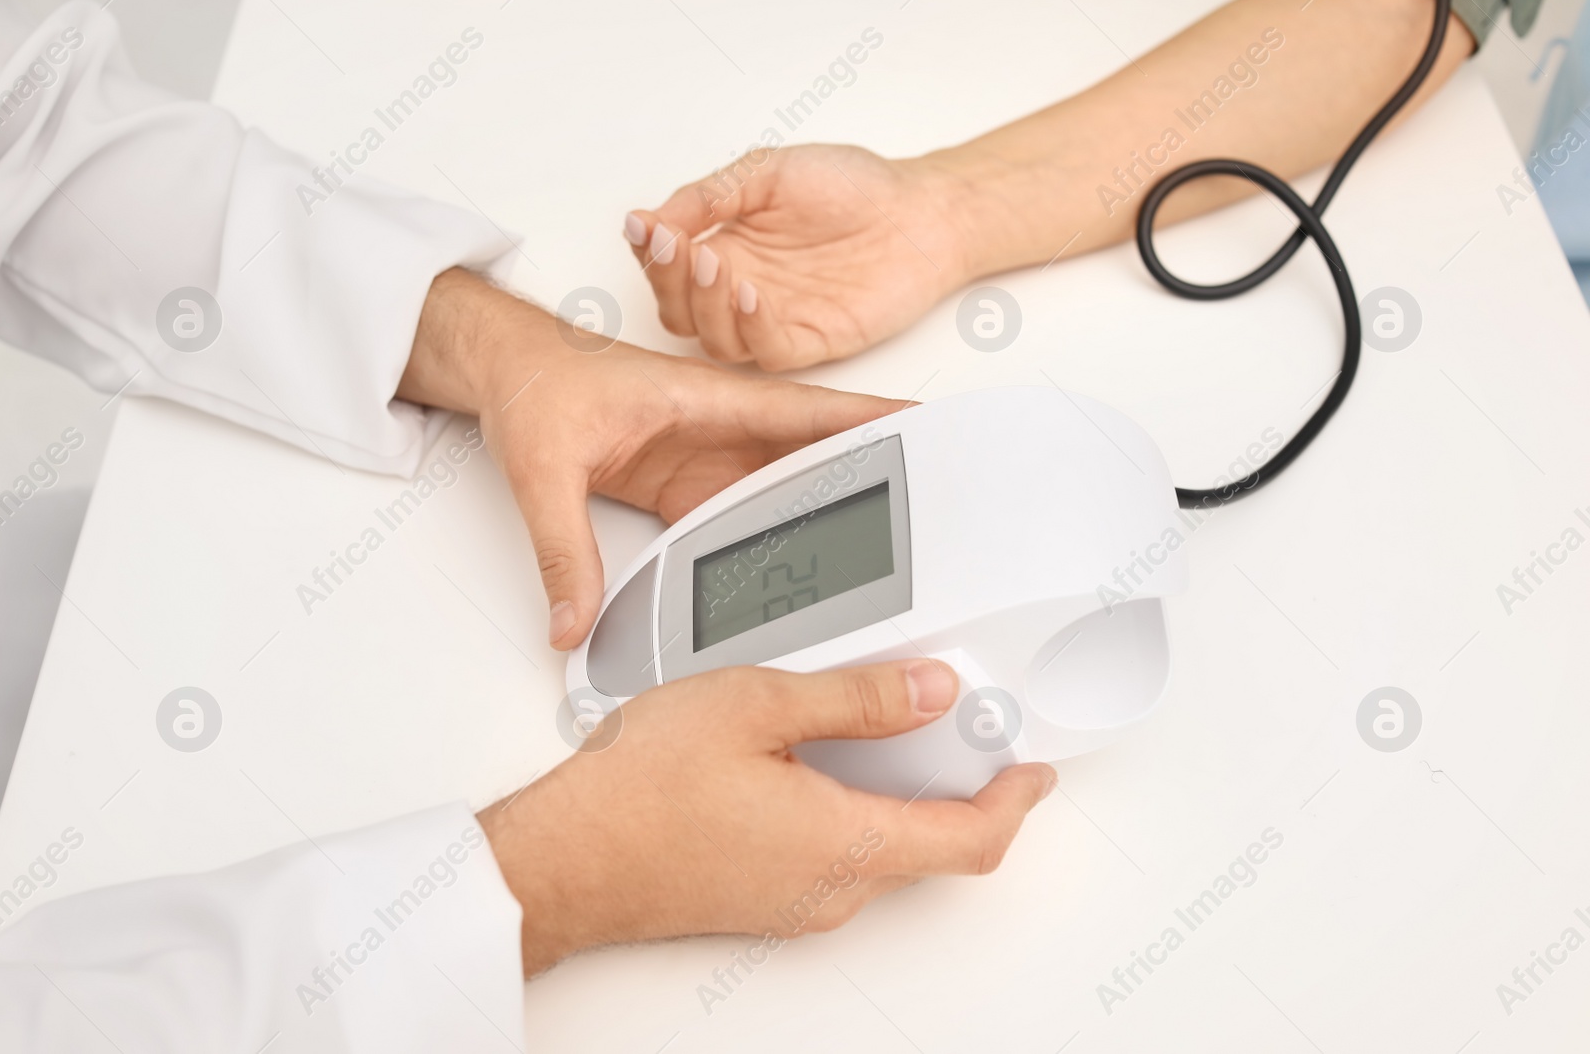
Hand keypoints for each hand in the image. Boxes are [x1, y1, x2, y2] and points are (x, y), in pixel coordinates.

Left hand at [399, 268, 903, 648]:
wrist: (503, 371)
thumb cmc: (533, 382)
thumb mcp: (542, 469)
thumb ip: (561, 550)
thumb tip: (574, 619)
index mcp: (707, 400)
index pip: (809, 411)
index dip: (874, 420)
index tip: (930, 432)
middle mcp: (718, 428)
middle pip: (811, 458)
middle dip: (872, 478)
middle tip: (931, 511)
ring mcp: (706, 459)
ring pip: (783, 490)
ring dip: (828, 515)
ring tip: (882, 555)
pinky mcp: (685, 485)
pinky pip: (742, 515)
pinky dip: (775, 539)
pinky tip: (799, 571)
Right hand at [477, 658, 1056, 974]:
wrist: (560, 859)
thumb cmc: (636, 792)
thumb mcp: (756, 707)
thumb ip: (855, 697)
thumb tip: (926, 688)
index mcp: (845, 845)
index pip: (971, 840)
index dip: (1016, 800)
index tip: (1031, 767)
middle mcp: (831, 890)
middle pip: (931, 844)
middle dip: (956, 783)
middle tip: (955, 721)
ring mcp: (796, 902)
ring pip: (881, 848)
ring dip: (898, 791)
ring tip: (875, 723)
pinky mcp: (765, 899)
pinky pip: (837, 857)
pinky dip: (852, 807)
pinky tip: (814, 758)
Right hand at [625, 145, 975, 370]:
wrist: (921, 210)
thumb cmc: (854, 187)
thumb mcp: (767, 171)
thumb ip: (709, 195)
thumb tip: (650, 218)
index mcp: (726, 249)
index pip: (667, 267)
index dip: (650, 252)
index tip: (646, 226)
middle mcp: (742, 290)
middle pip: (680, 311)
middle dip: (668, 282)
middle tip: (676, 248)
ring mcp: (773, 320)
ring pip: (714, 340)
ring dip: (705, 306)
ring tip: (712, 265)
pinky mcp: (809, 342)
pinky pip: (766, 350)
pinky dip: (750, 326)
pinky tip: (749, 293)